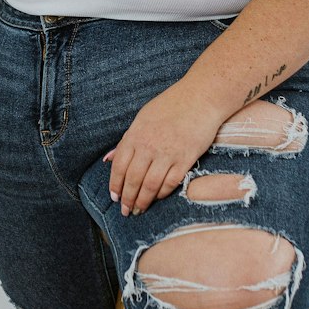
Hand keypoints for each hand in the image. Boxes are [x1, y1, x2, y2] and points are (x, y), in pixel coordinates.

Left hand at [103, 81, 225, 217]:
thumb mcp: (142, 118)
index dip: (115, 185)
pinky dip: (162, 193)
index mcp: (135, 135)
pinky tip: (158, 198)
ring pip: (150, 185)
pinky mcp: (186, 159)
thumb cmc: (171, 106)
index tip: (115, 197)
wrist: (200, 98)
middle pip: (133, 179)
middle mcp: (149, 146)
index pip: (119, 166)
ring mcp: (168, 153)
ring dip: (143, 201)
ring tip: (139, 210)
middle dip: (127, 198)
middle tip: (126, 211)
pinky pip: (170, 183)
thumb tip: (108, 159)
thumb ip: (126, 140)